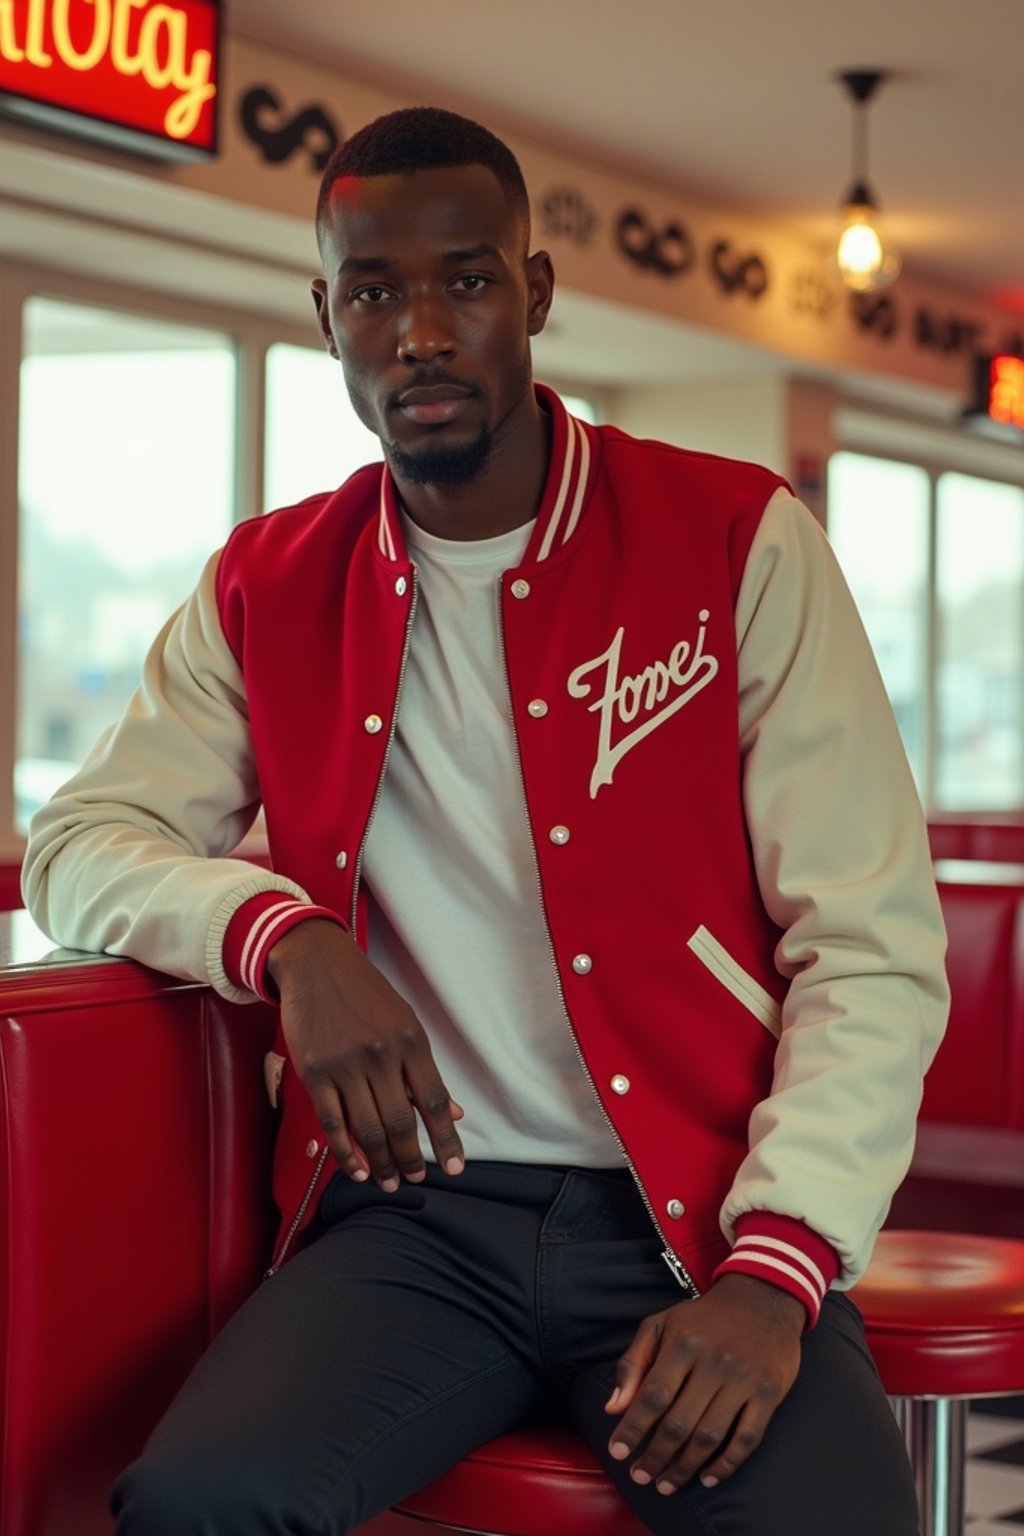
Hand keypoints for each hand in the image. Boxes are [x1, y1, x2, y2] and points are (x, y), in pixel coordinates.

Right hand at [267, 918, 464, 1190]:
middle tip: (415, 1179)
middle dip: (410, 1159)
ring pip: (367, 1129)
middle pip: (400, 1123)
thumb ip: (423, 1070)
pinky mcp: (314, 1072)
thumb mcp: (405, 1022)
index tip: (456, 1168)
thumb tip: (452, 1113)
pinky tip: (357, 1170)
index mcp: (411, 1041)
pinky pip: (332, 1124)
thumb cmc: (366, 994)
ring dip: (382, 1164)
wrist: (317, 963)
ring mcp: (345, 1064)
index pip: (434, 1102)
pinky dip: (346, 1153)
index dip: (446, 1140)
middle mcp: (381, 1054)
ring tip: (389, 1182)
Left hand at [605, 1273, 803, 1492]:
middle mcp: (713, 1362)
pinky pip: (746, 1439)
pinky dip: (727, 1465)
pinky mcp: (769, 1393)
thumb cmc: (704, 1317)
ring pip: (709, 1437)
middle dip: (655, 1456)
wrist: (762, 1297)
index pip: (652, 1395)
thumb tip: (613, 1408)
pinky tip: (708, 1478)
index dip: (632, 1428)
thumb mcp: (661, 1324)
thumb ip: (634, 1363)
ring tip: (666, 1484)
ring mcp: (744, 1379)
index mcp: (683, 1343)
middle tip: (641, 1477)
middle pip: (678, 1423)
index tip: (617, 1453)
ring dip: (685, 1467)